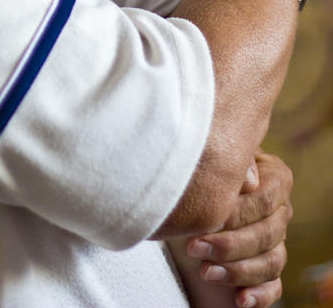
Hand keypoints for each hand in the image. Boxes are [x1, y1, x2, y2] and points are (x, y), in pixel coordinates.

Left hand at [185, 150, 292, 307]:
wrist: (181, 208)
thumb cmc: (196, 179)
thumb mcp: (208, 164)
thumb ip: (231, 165)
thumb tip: (250, 180)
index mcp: (272, 178)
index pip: (266, 198)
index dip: (239, 212)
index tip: (210, 219)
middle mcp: (279, 211)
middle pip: (268, 233)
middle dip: (229, 244)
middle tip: (195, 247)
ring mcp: (276, 243)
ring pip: (271, 263)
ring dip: (237, 270)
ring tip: (204, 271)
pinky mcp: (265, 273)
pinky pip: (274, 288)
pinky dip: (258, 295)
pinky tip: (240, 299)